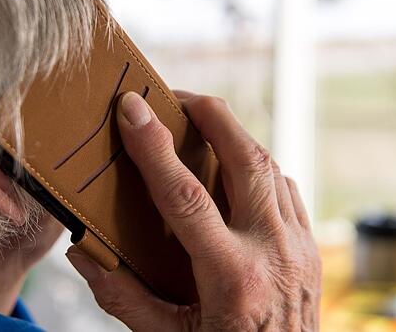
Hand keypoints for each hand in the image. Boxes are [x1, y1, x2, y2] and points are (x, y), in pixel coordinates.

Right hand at [66, 92, 320, 330]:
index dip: (154, 147)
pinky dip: (260, 167)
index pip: (186, 196)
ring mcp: (300, 247)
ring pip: (272, 168)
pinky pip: (287, 189)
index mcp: (232, 278)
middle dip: (212, 116)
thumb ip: (124, 298)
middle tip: (177, 97)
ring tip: (203, 123)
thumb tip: (85, 254)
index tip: (131, 107)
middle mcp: (273, 252)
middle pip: (247, 160)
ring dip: (236, 138)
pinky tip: (237, 166)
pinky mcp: (311, 247)